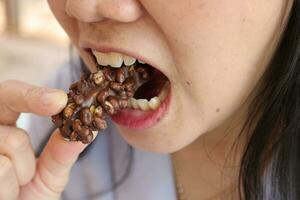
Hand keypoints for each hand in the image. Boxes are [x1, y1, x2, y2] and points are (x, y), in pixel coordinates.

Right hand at [0, 80, 90, 199]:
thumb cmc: (27, 198)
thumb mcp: (50, 174)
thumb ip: (63, 152)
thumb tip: (91, 130)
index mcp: (4, 127)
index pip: (15, 97)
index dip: (35, 94)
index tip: (61, 99)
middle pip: (5, 96)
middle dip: (32, 97)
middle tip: (58, 101)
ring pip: (12, 139)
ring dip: (25, 169)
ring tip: (16, 185)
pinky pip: (2, 167)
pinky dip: (10, 186)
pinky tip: (4, 194)